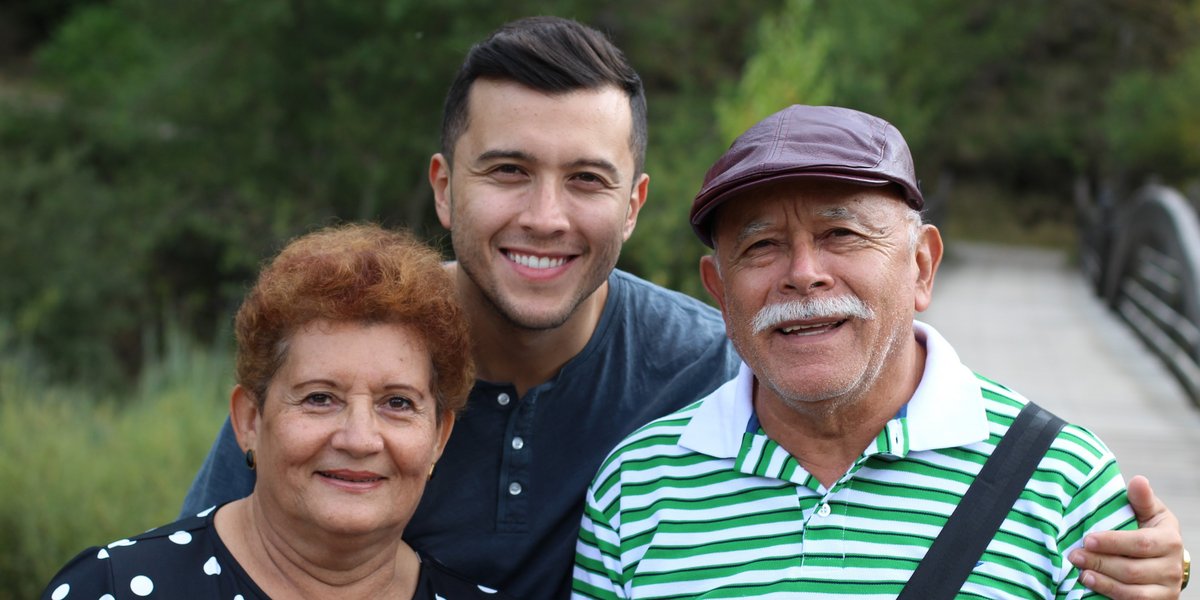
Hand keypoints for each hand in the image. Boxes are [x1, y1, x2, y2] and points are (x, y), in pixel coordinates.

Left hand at [1069, 475, 1184, 598]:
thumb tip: (1138, 480)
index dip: (1112, 543)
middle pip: (1132, 569)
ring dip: (1103, 582)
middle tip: (1074, 555)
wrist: (1164, 558)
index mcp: (1169, 540)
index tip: (1087, 539)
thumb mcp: (1148, 511)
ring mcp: (1167, 588)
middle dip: (1100, 562)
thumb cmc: (1149, 528)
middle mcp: (1172, 566)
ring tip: (1080, 573)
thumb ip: (1141, 499)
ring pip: (1132, 590)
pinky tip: (1092, 585)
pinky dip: (1111, 594)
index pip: (1140, 543)